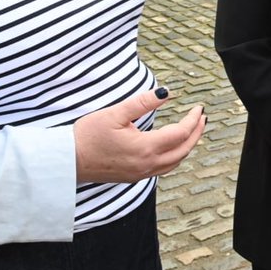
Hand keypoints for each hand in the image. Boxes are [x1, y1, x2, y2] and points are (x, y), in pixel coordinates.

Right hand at [74, 89, 204, 182]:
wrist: (68, 161)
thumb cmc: (87, 136)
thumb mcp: (115, 113)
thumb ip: (142, 103)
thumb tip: (166, 92)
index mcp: (145, 148)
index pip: (180, 134)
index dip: (193, 120)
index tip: (198, 108)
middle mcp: (147, 164)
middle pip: (183, 150)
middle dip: (196, 134)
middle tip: (202, 118)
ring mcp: (141, 173)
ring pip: (175, 162)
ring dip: (187, 146)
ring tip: (192, 131)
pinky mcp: (134, 177)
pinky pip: (163, 169)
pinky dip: (175, 156)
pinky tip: (172, 147)